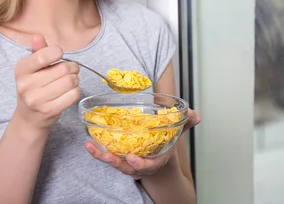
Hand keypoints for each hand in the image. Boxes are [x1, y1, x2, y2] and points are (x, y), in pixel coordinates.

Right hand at [13, 34, 80, 131]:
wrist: (29, 118)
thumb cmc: (33, 88)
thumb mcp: (31, 69)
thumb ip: (37, 51)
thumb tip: (37, 36)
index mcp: (21, 70)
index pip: (43, 55)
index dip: (57, 52)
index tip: (59, 55)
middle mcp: (26, 85)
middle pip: (63, 69)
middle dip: (72, 67)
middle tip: (70, 70)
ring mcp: (37, 100)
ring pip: (70, 81)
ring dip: (75, 79)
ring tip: (70, 80)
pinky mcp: (50, 110)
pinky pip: (73, 94)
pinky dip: (76, 91)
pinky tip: (69, 92)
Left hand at [85, 109, 200, 178]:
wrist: (155, 157)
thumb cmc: (163, 145)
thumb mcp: (176, 135)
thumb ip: (186, 124)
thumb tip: (195, 115)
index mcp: (155, 161)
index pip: (148, 166)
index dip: (140, 164)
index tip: (133, 159)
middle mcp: (139, 165)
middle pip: (127, 168)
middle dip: (117, 163)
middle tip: (108, 156)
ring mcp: (127, 163)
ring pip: (114, 163)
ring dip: (102, 156)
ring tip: (93, 148)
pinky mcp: (116, 157)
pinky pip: (105, 156)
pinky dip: (96, 151)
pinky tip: (88, 143)